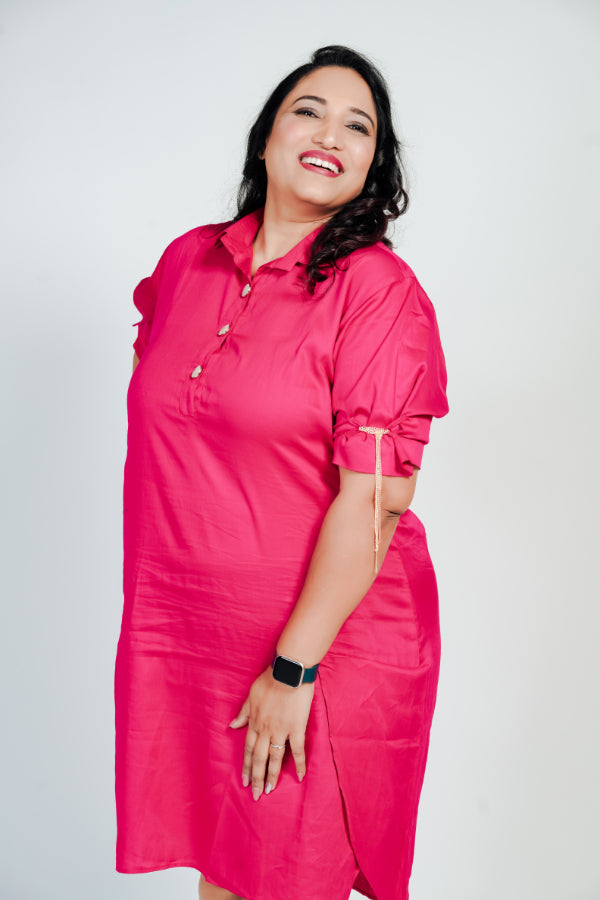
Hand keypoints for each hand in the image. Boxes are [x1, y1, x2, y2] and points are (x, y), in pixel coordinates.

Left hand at [229, 665, 314, 800]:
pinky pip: (298, 750)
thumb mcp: (251, 695)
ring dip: (272, 775)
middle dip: (257, 778)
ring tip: (270, 790)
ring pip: (275, 758)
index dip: (247, 766)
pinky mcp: (296, 728)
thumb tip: (232, 726)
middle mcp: (266, 730)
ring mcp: (281, 730)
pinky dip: (299, 764)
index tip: (245, 781)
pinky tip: (299, 777)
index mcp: (255, 722)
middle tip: (256, 795)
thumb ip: (243, 713)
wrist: (288, 672)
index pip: (249, 749)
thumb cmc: (269, 680)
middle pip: (260, 758)